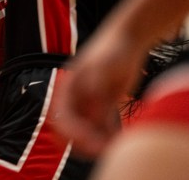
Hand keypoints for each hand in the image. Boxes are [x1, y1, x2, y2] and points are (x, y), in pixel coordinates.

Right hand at [52, 28, 147, 157]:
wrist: (127, 40)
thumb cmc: (112, 50)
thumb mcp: (103, 67)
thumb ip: (96, 87)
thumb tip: (91, 105)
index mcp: (68, 88)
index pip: (62, 118)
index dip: (74, 133)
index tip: (93, 142)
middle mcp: (75, 98)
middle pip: (69, 129)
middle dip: (82, 143)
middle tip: (102, 149)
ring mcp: (89, 102)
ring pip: (87, 131)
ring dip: (97, 141)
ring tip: (115, 145)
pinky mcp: (105, 105)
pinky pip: (103, 127)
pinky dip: (109, 135)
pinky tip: (120, 138)